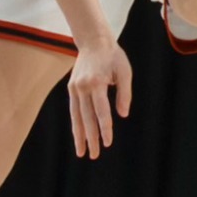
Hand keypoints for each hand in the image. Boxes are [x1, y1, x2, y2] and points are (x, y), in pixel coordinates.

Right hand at [66, 38, 131, 158]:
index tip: (107, 143)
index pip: (101, 111)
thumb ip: (125, 93)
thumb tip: (122, 115)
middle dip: (91, 138)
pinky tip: (78, 136)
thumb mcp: (125, 71)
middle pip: (87, 118)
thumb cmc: (113, 57)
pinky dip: (75, 124)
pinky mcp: (71, 88)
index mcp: (97, 83)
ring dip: (79, 136)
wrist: (93, 41)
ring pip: (76, 117)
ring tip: (81, 152)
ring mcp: (75, 88)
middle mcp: (83, 87)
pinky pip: (73, 110)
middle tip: (94, 155)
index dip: (105, 128)